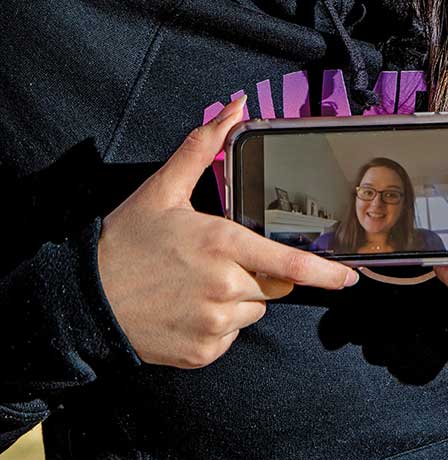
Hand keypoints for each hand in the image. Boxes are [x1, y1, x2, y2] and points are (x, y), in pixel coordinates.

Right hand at [97, 95, 358, 367]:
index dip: (324, 272)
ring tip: (195, 284)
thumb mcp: (164, 188)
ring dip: (237, 298)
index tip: (349, 277)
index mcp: (222, 244)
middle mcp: (224, 287)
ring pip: (253, 310)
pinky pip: (231, 335)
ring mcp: (214, 324)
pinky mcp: (203, 352)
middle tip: (213, 260)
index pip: (288, 264)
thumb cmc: (126, 241)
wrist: (85, 299)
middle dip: (256, 271)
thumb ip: (203, 145)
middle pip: (272, 284)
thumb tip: (235, 107)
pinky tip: (188, 307)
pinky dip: (219, 323)